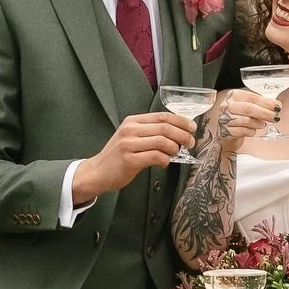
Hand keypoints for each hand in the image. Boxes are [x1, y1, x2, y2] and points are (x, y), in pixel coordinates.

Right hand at [72, 111, 196, 202]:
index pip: (162, 116)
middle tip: (190, 142)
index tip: (191, 127)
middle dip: (182, 135)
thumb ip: (150, 132)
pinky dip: (165, 160)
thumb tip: (178, 132)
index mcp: (132, 121)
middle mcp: (130, 130)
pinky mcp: (129, 160)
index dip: (180, 121)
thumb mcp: (131, 137)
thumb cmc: (118, 156)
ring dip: (174, 148)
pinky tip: (163, 163)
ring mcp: (128, 145)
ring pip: (162, 142)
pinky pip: (156, 157)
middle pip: (165, 128)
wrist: (97, 172)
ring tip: (175, 154)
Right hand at [211, 90, 278, 152]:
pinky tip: (253, 130)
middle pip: (248, 108)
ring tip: (262, 124)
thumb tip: (277, 104)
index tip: (277, 107)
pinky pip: (243, 131)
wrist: (227, 132)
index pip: (252, 97)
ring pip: (246, 121)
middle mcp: (227, 106)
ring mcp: (224, 119)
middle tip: (275, 117)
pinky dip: (252, 132)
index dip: (266, 103)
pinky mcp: (225, 131)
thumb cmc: (240, 117)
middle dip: (265, 113)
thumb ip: (263, 104)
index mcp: (234, 95)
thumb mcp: (251, 106)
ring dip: (258, 124)